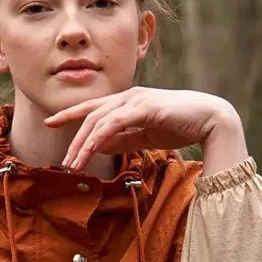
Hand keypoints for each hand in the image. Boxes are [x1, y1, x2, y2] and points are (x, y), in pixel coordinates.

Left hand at [46, 88, 247, 177]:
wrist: (210, 119)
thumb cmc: (180, 126)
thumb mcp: (144, 136)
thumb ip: (122, 140)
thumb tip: (99, 147)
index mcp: (127, 101)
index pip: (93, 107)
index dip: (70, 114)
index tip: (50, 123)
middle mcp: (128, 96)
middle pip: (91, 116)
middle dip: (73, 139)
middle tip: (63, 162)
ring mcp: (136, 100)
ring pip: (99, 120)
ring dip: (83, 144)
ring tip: (73, 165)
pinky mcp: (144, 108)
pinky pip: (114, 123)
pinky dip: (99, 138)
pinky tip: (90, 151)